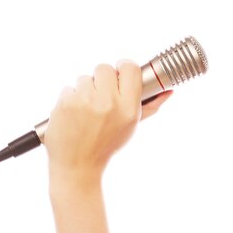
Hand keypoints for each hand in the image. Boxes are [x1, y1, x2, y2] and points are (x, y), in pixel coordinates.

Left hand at [43, 59, 172, 191]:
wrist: (77, 165)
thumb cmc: (107, 145)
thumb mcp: (132, 127)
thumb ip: (150, 107)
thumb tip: (168, 91)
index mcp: (128, 108)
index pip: (129, 68)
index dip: (124, 66)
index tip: (120, 72)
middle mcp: (108, 102)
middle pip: (104, 68)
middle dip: (102, 78)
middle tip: (101, 95)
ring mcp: (84, 101)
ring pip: (84, 77)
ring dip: (85, 89)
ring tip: (86, 110)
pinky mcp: (64, 104)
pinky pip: (69, 88)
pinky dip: (70, 98)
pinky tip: (74, 115)